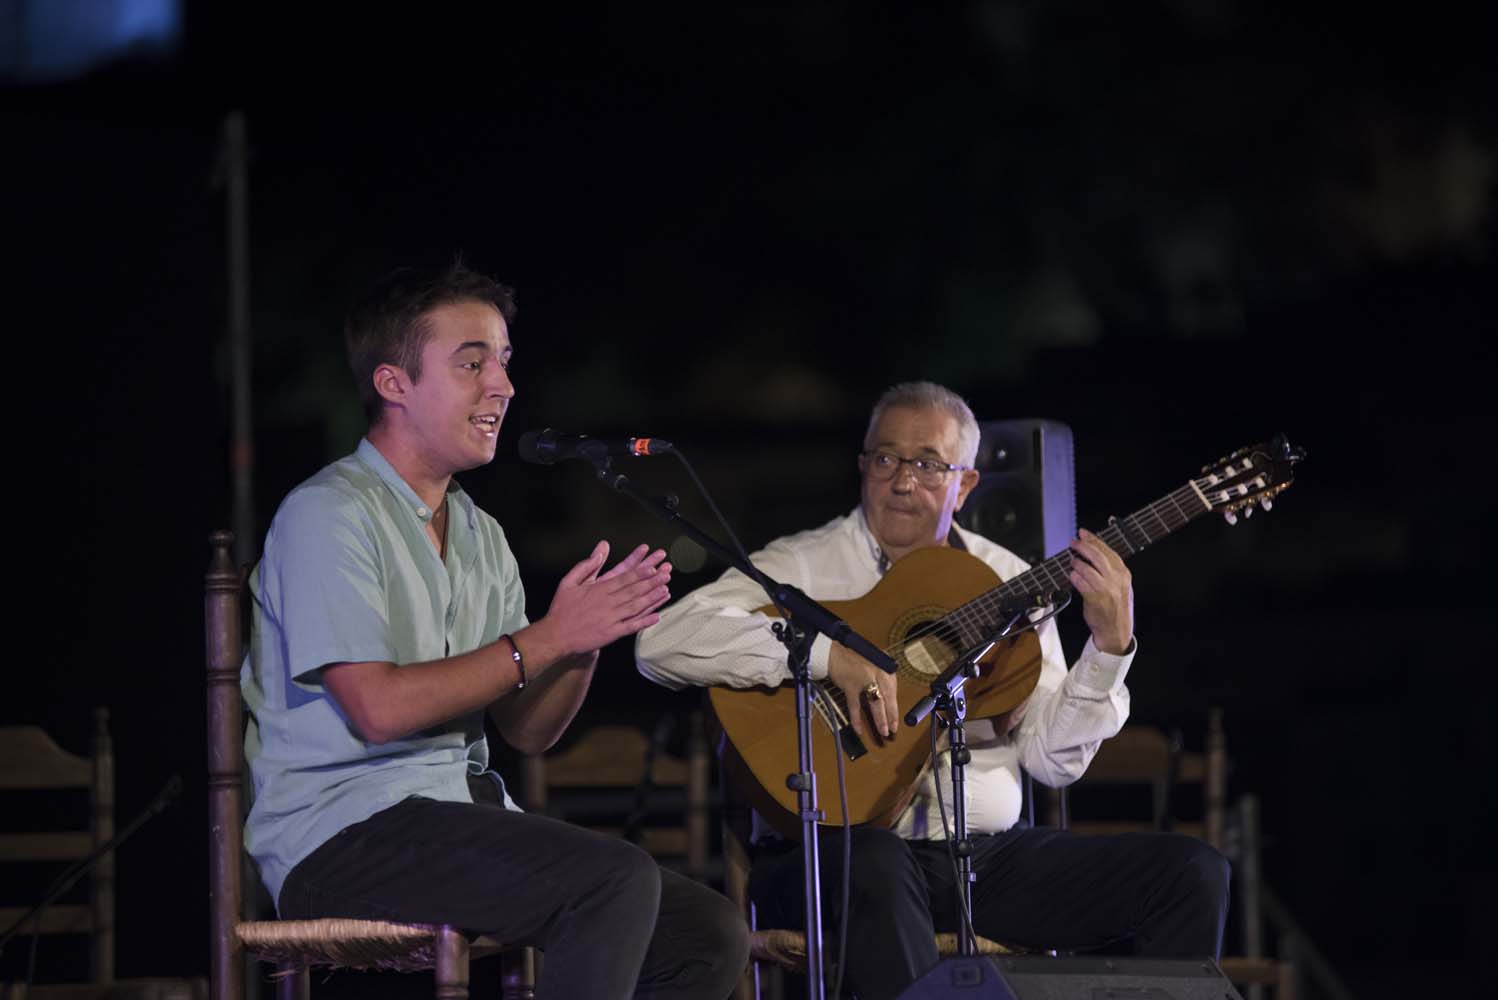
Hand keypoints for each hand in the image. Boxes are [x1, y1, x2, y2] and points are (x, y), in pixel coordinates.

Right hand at [542, 541, 671, 655]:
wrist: (555, 636)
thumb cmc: (562, 609)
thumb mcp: (569, 582)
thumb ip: (586, 565)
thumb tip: (601, 549)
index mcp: (598, 590)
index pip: (624, 578)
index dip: (641, 572)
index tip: (654, 566)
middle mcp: (607, 603)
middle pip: (633, 590)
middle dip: (652, 582)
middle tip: (666, 574)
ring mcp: (610, 619)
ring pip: (635, 607)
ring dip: (652, 598)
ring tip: (666, 590)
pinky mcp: (611, 634)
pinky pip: (631, 627)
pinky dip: (645, 622)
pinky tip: (657, 616)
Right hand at [828, 642, 898, 745]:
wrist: (833, 652)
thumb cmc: (851, 657)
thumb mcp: (872, 662)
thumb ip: (881, 676)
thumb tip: (886, 695)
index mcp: (883, 666)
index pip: (893, 689)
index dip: (895, 706)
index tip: (896, 718)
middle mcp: (877, 672)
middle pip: (888, 697)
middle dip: (891, 715)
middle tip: (893, 728)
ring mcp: (864, 679)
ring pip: (875, 702)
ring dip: (880, 718)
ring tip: (883, 730)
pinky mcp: (850, 685)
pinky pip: (855, 705)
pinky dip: (857, 718)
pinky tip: (859, 728)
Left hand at [1068, 528, 1132, 654]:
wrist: (1116, 630)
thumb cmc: (1115, 606)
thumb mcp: (1120, 586)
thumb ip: (1110, 570)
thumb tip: (1092, 552)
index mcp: (1123, 574)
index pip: (1108, 551)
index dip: (1094, 540)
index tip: (1083, 533)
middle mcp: (1116, 580)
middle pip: (1097, 556)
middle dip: (1083, 546)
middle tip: (1073, 542)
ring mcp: (1106, 589)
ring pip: (1087, 568)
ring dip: (1076, 563)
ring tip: (1072, 561)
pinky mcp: (1095, 599)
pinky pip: (1081, 583)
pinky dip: (1074, 577)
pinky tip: (1071, 575)